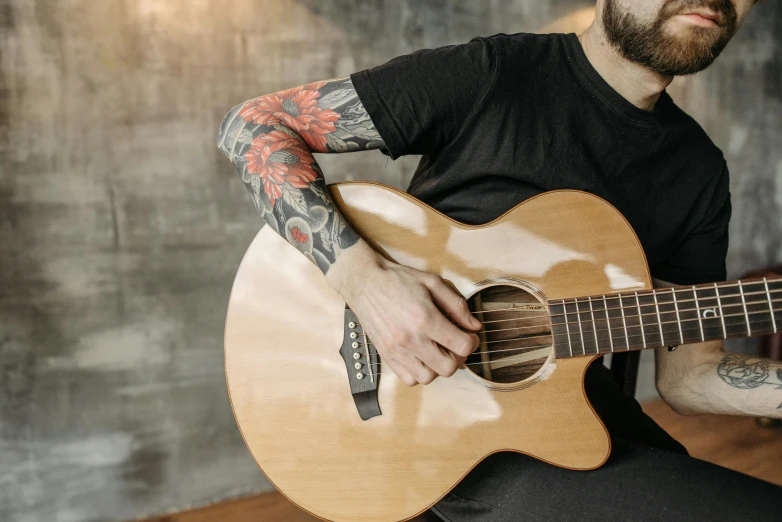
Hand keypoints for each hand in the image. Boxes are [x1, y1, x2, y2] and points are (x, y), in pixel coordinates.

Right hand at [326, 241, 481, 385]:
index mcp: (425, 319)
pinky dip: (419, 372)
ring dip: (437, 367)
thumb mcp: (433, 283)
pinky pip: (409, 379)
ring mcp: (396, 351)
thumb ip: (457, 305)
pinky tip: (421, 356)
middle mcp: (411, 339)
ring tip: (437, 351)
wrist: (365, 282)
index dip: (472, 343)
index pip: (461, 346)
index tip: (470, 336)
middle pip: (448, 368)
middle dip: (458, 358)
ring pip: (428, 378)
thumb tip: (474, 326)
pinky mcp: (386, 356)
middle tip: (455, 345)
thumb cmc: (399, 280)